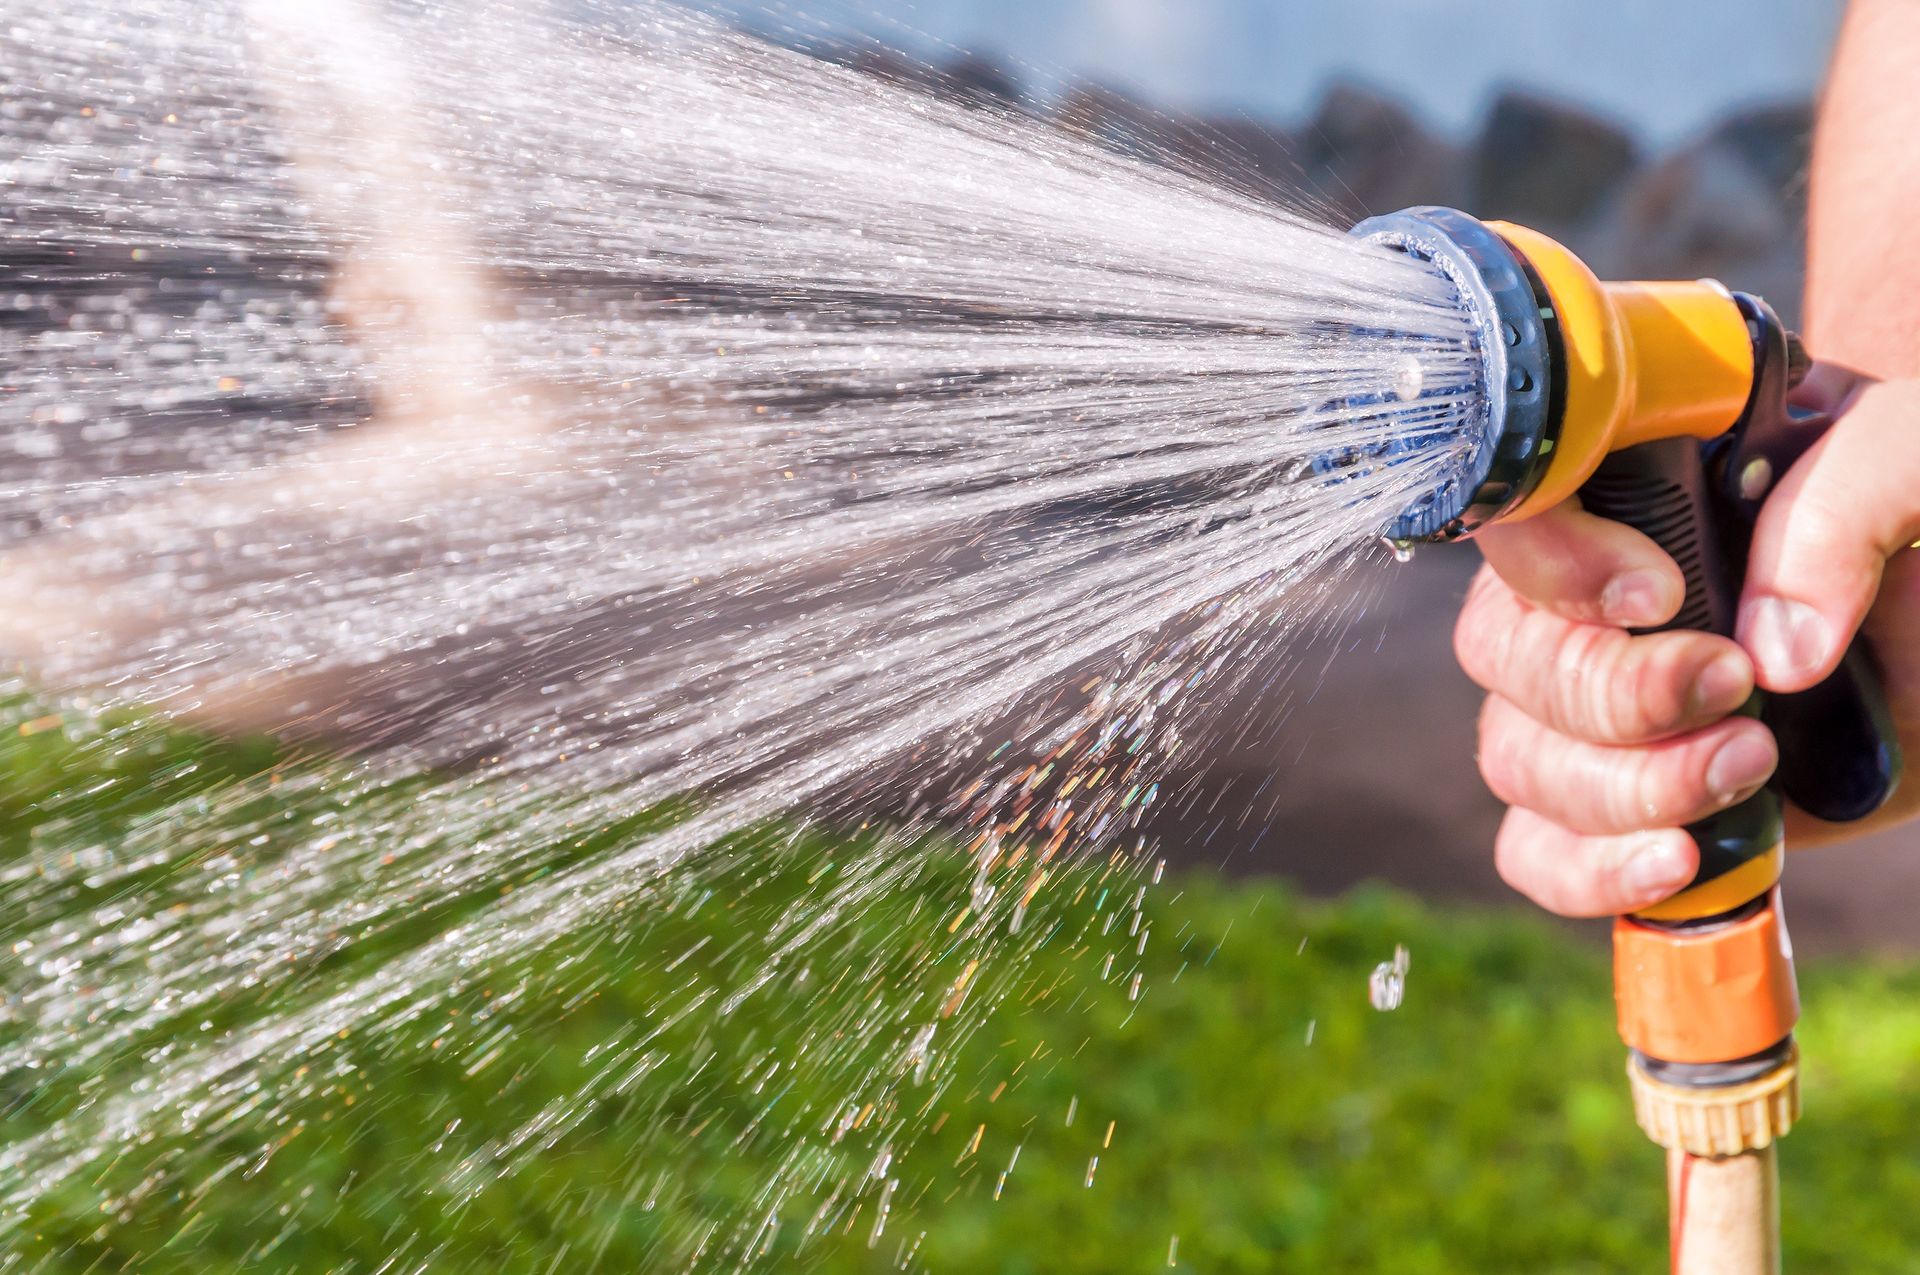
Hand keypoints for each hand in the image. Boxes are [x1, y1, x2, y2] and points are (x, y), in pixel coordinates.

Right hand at [1453, 375, 1919, 916]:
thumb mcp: (1912, 459)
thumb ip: (1846, 510)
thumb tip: (1777, 654)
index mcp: (1623, 482)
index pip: (1515, 517)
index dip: (1557, 569)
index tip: (1659, 599)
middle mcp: (1579, 593)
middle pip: (1503, 653)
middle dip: (1612, 695)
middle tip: (1736, 690)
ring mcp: (1588, 703)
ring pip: (1516, 756)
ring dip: (1620, 786)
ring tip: (1751, 770)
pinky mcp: (1620, 797)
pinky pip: (1536, 846)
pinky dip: (1587, 868)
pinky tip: (1674, 861)